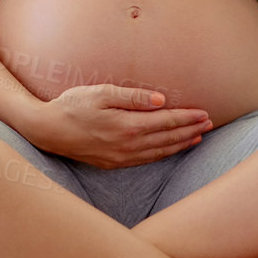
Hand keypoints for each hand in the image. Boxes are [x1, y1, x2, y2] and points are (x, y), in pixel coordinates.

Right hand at [26, 83, 213, 168]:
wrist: (47, 131)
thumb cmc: (72, 106)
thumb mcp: (100, 93)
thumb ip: (132, 96)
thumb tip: (160, 100)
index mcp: (127, 125)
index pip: (166, 121)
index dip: (187, 117)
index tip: (204, 113)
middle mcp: (128, 145)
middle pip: (167, 138)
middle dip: (190, 130)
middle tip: (210, 123)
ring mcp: (121, 157)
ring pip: (160, 151)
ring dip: (181, 144)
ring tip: (198, 137)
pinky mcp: (114, 163)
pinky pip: (147, 160)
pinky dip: (163, 154)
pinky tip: (170, 149)